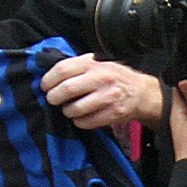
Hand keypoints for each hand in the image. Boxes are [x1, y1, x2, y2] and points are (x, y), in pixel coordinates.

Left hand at [41, 54, 163, 128]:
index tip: (45, 86)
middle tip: (53, 100)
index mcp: (93, 64)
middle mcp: (101, 78)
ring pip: (75, 108)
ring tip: (70, 109)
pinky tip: (82, 116)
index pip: (62, 69)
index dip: (48, 80)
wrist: (141, 92)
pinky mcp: (113, 113)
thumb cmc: (113, 78)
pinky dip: (79, 121)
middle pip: (66, 89)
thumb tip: (49, 73)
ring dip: (67, 111)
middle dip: (54, 97)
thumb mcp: (97, 64)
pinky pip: (86, 122)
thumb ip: (76, 65)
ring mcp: (108, 96)